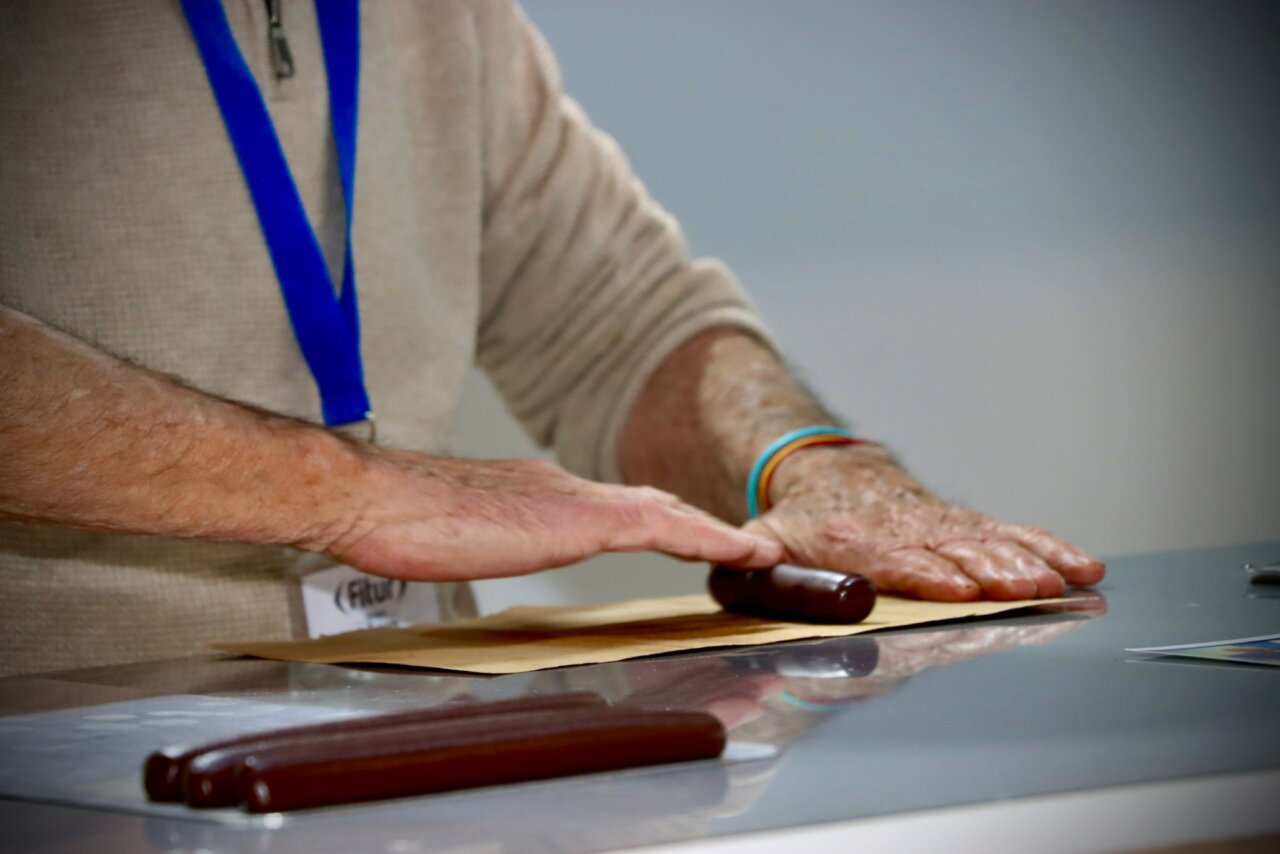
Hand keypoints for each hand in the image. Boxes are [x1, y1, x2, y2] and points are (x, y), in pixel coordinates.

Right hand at [314, 450, 782, 582]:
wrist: (372, 498)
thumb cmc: (395, 521)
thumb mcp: (454, 533)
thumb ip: (488, 537)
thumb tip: (495, 545)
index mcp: (537, 491)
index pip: (615, 507)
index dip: (660, 522)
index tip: (692, 538)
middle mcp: (564, 486)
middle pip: (649, 504)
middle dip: (697, 525)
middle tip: (741, 548)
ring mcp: (574, 499)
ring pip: (665, 512)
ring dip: (712, 532)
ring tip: (755, 552)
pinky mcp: (579, 519)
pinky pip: (663, 528)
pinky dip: (707, 538)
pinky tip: (740, 553)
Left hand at [742, 446, 1104, 600]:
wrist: (828, 473)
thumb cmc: (797, 523)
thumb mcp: (763, 540)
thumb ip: (753, 564)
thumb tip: (749, 565)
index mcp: (857, 540)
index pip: (898, 559)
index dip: (927, 573)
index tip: (956, 586)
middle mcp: (907, 531)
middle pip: (955, 553)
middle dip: (991, 572)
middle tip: (1025, 589)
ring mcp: (940, 526)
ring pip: (990, 543)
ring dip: (1026, 563)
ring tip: (1059, 582)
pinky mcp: (964, 525)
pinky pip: (1012, 532)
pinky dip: (1048, 546)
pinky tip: (1083, 565)